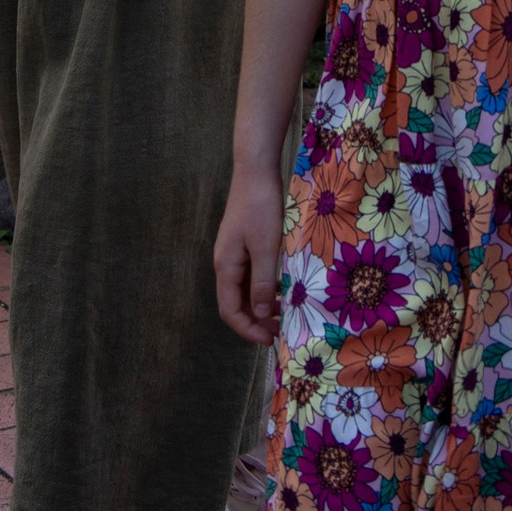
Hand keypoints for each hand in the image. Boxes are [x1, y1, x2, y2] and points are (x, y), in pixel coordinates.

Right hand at [213, 158, 286, 345]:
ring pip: (245, 290)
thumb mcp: (266, 248)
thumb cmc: (261, 207)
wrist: (255, 170)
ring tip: (286, 314)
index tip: (271, 340)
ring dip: (262, 305)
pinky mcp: (244, 243)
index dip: (248, 330)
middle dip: (256, 321)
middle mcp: (225, 263)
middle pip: (236, 303)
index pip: (230, 311)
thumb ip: (263, 283)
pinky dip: (265, 287)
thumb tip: (261, 315)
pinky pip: (251, 275)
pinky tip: (284, 288)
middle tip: (282, 332)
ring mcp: (234, 253)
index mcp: (225, 266)